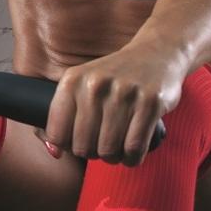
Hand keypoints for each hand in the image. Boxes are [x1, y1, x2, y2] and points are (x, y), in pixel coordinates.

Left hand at [40, 47, 185, 167]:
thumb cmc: (114, 78)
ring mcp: (124, 92)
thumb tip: (54, 152)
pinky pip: (134, 147)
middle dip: (92, 154)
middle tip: (101, 147)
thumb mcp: (82, 85)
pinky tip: (131, 152)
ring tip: (117, 150)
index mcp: (72, 80)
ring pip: (109, 150)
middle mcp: (95, 85)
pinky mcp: (150, 102)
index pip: (57, 134)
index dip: (67, 147)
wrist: (157, 53)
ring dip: (113, 158)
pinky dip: (132, 158)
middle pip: (83, 146)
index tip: (78, 144)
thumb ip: (63, 116)